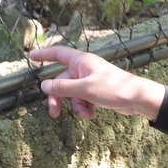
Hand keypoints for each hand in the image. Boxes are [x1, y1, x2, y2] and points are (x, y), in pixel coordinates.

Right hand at [28, 45, 165, 120]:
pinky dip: (84, 107)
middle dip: (59, 98)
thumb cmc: (113, 88)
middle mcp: (84, 69)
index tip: (30, 57)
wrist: (137, 99)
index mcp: (81, 61)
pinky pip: (82, 99)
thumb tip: (44, 86)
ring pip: (72, 93)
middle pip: (62, 81)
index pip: (57, 53)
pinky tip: (92, 113)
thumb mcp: (84, 89)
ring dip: (76, 106)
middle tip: (54, 113)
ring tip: (86, 114)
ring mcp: (90, 80)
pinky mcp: (96, 91)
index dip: (43, 54)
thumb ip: (63, 88)